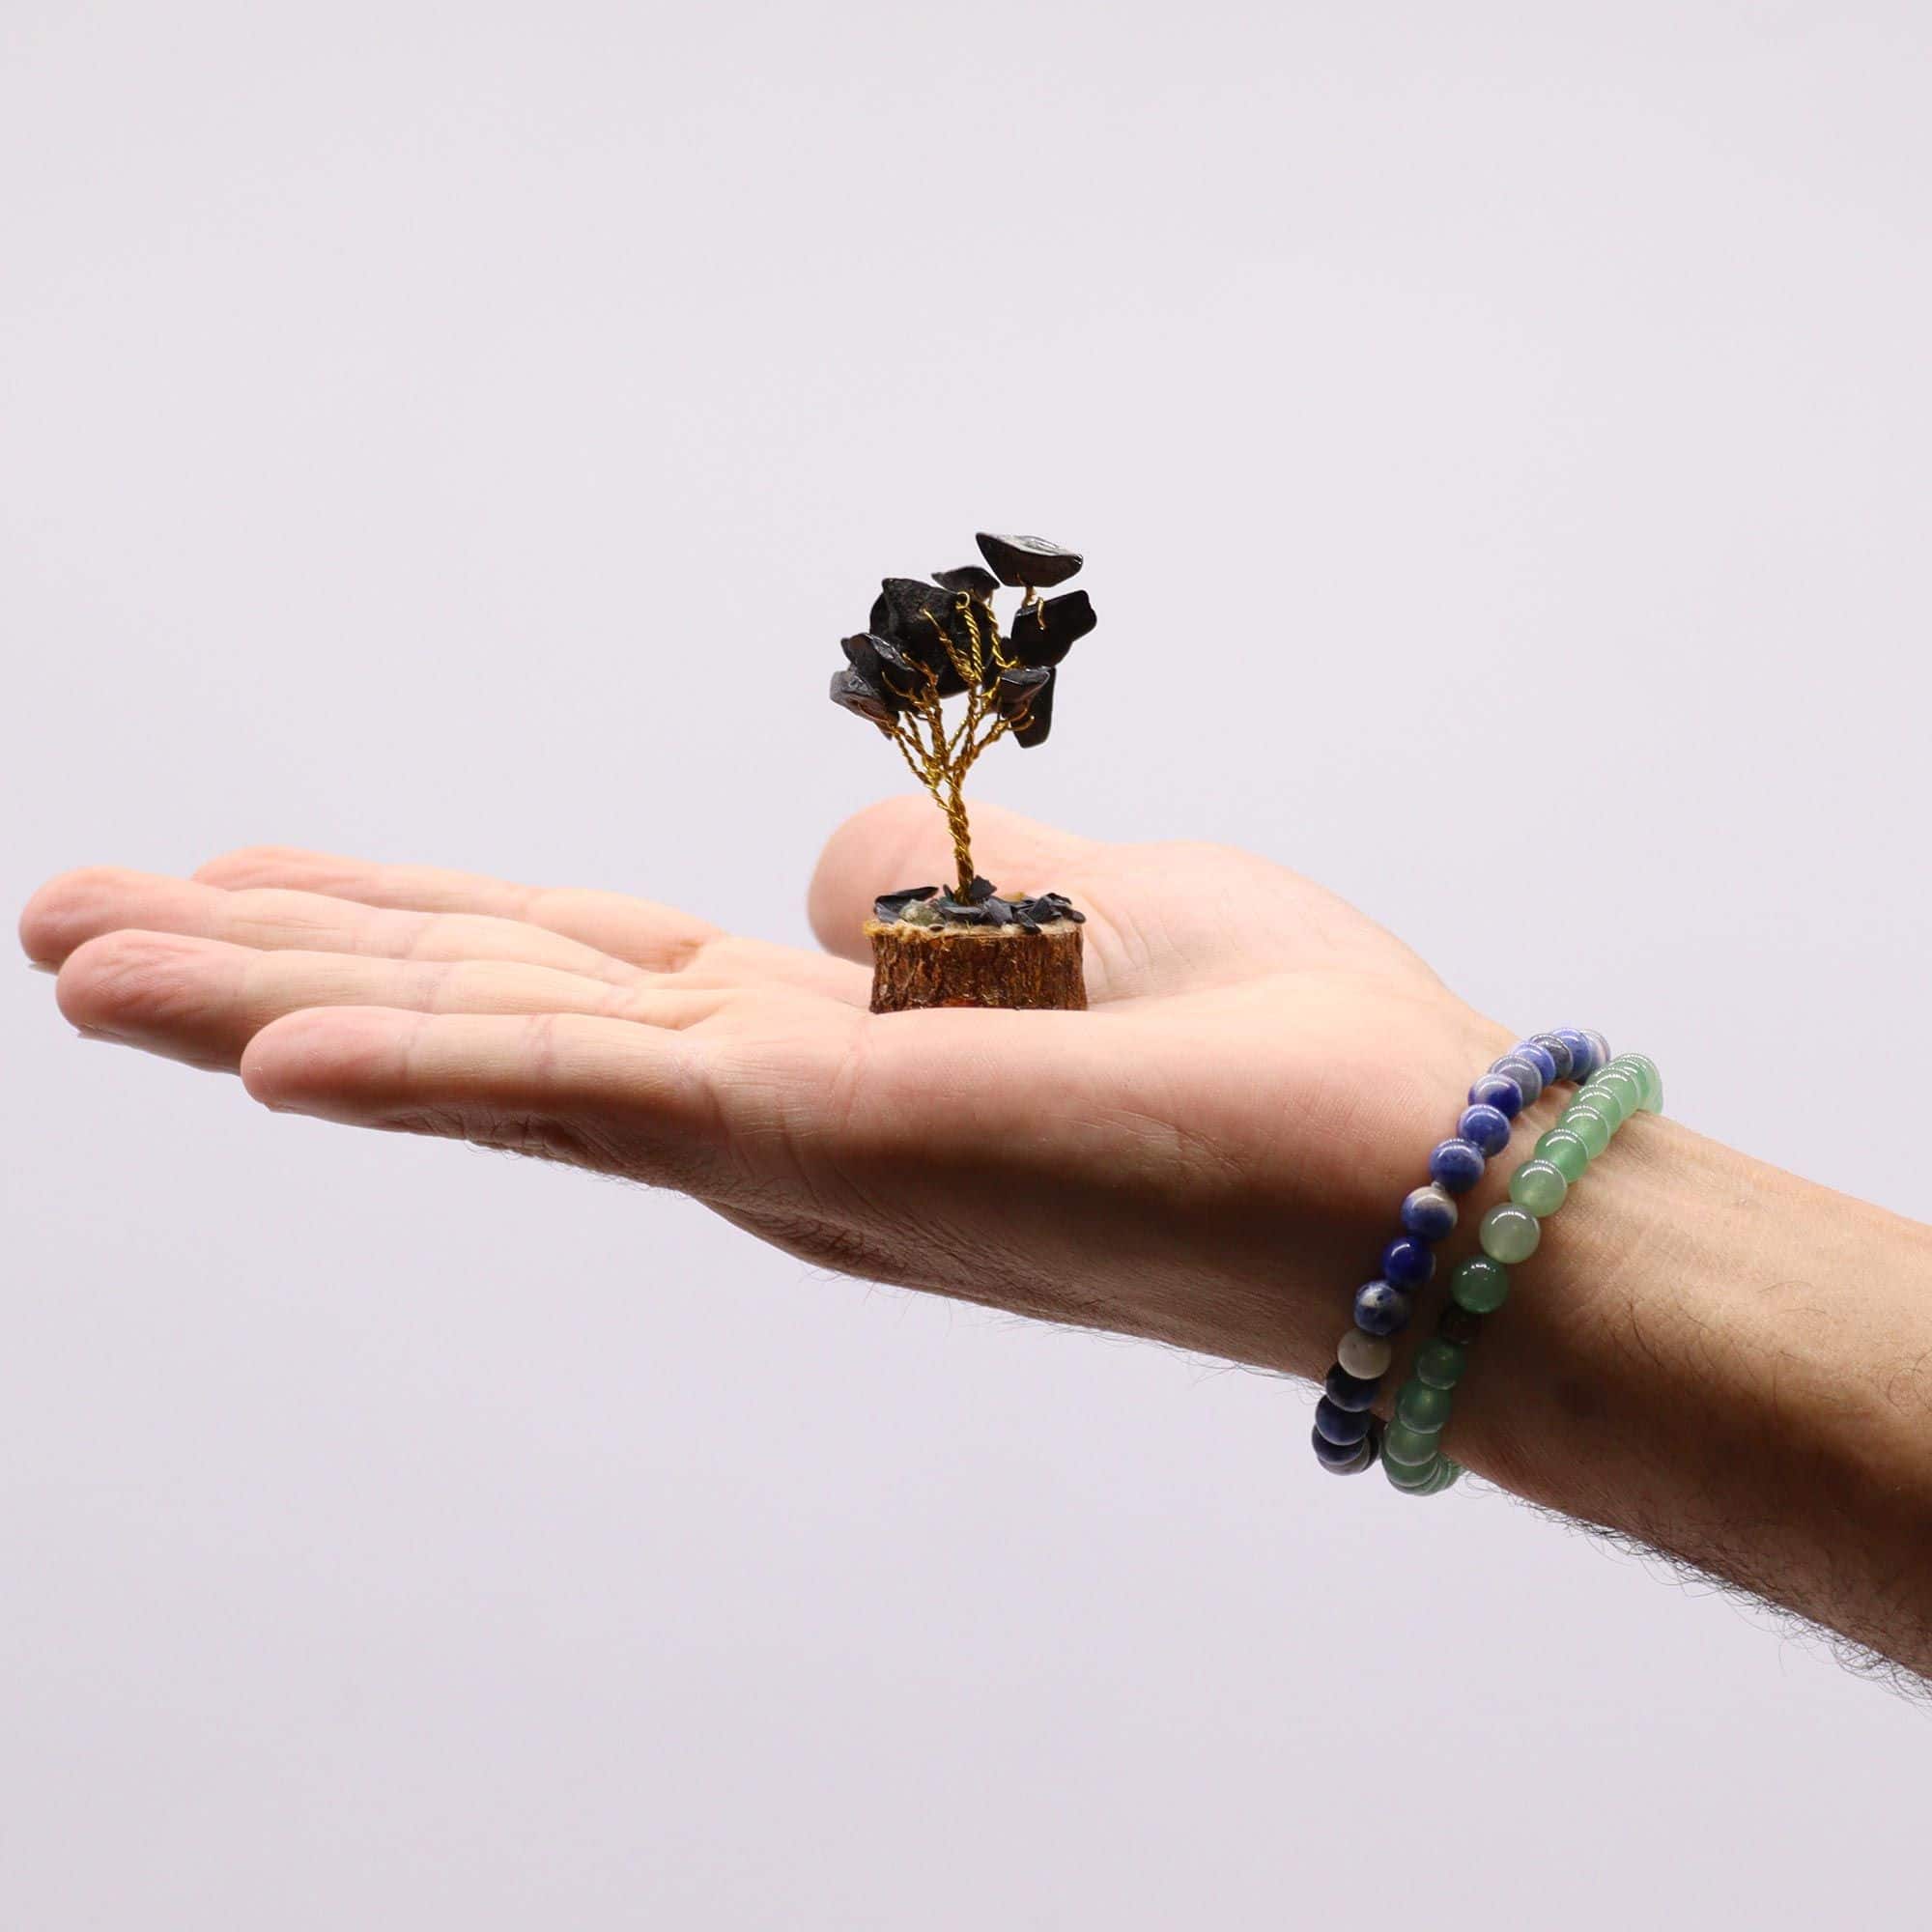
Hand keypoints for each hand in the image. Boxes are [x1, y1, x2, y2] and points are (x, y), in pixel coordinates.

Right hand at [20, 797, 1499, 1374]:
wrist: (1422, 1180)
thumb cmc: (1289, 1045)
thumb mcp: (1086, 904)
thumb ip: (916, 888)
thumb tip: (819, 873)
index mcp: (831, 1048)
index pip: (573, 976)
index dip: (410, 929)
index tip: (262, 881)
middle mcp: (776, 1111)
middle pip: (485, 1013)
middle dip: (277, 970)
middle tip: (75, 926)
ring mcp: (787, 1140)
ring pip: (487, 1055)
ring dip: (277, 1009)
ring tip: (83, 957)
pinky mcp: (832, 1142)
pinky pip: (593, 1101)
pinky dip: (424, 1077)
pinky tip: (259, 1049)